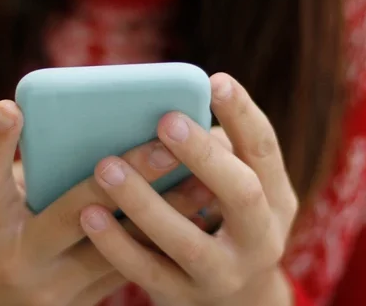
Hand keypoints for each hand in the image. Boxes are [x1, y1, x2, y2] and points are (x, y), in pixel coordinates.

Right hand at [0, 100, 213, 305]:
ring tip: (203, 182)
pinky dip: (157, 240)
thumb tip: (100, 139)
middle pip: (76, 213)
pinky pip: (126, 269)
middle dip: (126, 178)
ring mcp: (53, 291)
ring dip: (163, 212)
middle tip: (166, 146)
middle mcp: (19, 262)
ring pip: (117, 248)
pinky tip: (193, 218)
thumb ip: (36, 180)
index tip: (9, 107)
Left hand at [79, 74, 298, 305]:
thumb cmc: (224, 219)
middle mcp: (261, 239)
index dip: (242, 114)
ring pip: (186, 241)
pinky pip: (148, 272)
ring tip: (106, 166)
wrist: (233, 300)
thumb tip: (163, 111)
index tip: (214, 81)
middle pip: (240, 194)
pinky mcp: (185, 297)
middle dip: (203, 156)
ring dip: (144, 202)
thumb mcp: (235, 190)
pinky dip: (117, 244)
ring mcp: (224, 274)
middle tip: (165, 120)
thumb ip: (213, 154)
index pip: (265, 150)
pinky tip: (89, 215)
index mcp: (276, 198)